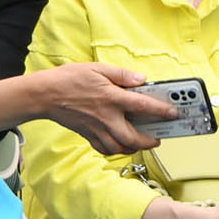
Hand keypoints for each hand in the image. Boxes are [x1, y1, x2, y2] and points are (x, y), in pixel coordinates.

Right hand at [25, 61, 172, 153]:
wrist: (45, 95)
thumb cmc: (69, 79)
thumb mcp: (98, 68)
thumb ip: (122, 75)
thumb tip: (140, 79)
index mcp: (111, 98)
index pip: (142, 106)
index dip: (161, 110)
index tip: (173, 112)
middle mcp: (106, 117)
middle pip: (133, 138)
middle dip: (149, 141)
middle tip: (158, 137)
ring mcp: (96, 129)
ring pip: (120, 148)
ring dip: (134, 148)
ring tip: (142, 142)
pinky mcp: (87, 135)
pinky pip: (105, 149)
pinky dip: (115, 150)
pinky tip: (119, 144)